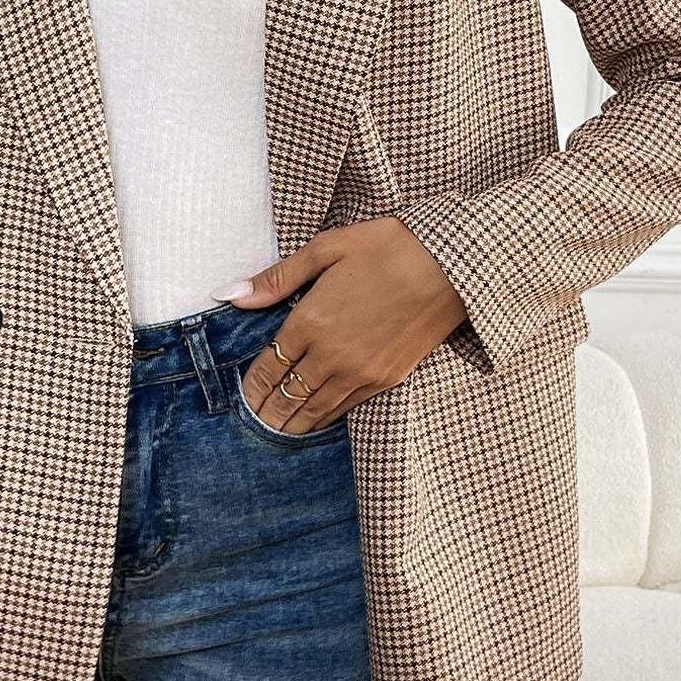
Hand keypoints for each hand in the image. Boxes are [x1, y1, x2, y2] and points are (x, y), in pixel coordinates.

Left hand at [212, 217, 467, 434]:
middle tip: (253, 425)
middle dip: (267, 412)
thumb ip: (276, 278)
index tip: (242, 399)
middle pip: (288, 396)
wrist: (452, 264)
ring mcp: (361, 372)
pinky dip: (326, 418)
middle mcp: (331, 355)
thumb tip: (228, 294)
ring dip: (292, 423)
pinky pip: (346, 407)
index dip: (252, 387)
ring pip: (315, 409)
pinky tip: (316, 421)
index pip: (269, 367)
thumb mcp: (327, 249)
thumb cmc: (388, 246)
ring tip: (277, 434)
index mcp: (310, 322)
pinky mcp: (387, 379)